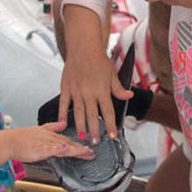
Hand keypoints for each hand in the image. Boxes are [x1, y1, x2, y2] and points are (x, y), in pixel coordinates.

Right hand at [0, 122, 93, 169]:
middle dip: (81, 149)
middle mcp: (50, 139)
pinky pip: (49, 149)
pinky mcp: (38, 148)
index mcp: (52, 135)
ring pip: (62, 146)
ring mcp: (45, 143)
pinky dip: (57, 148)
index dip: (80, 145)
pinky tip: (64, 149)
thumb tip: (64, 123)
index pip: (69, 141)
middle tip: (92, 153)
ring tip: (85, 151)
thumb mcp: (41, 129)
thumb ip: (53, 126)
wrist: (9, 141)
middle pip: (69, 144)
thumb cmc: (22, 138)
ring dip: (74, 149)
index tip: (90, 149)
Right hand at [59, 5, 131, 143]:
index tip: (112, 136)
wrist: (83, 47)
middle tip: (95, 143)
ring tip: (81, 138)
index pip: (107, 111)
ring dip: (80, 126)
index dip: (110, 125)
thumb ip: (118, 88)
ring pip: (78, 112)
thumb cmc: (99, 60)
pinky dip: (63, 114)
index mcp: (102, 90)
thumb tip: (129, 96)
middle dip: (94, 130)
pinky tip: (63, 124)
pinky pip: (64, 104)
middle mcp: (89, 92)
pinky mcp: (66, 88)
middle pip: (92, 115)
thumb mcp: (112, 74)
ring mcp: (76, 91)